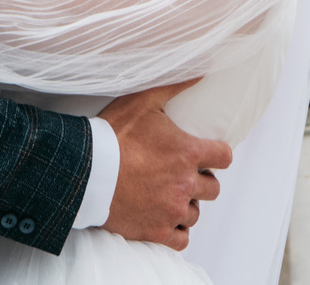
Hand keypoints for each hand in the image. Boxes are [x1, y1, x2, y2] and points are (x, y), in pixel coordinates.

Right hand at [99, 81, 231, 250]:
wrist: (85, 172)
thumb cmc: (114, 135)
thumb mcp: (144, 102)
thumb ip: (175, 86)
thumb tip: (202, 70)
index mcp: (188, 153)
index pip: (224, 158)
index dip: (217, 155)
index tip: (207, 154)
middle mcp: (185, 184)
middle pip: (212, 189)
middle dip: (201, 181)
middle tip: (182, 174)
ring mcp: (171, 210)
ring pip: (195, 213)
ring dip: (186, 205)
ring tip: (168, 195)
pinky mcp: (155, 231)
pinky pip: (181, 238)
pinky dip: (176, 231)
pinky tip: (164, 219)